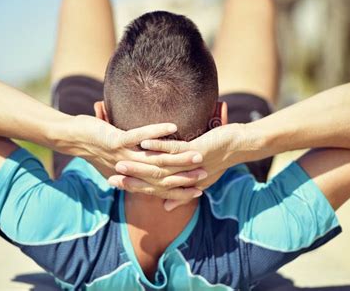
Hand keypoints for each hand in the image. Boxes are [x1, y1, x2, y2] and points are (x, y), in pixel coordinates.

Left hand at [57, 115, 206, 200]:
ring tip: (197, 153)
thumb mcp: (115, 165)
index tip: (200, 188)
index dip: (179, 189)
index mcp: (130, 177)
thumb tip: (144, 179)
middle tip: (206, 171)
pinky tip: (172, 127)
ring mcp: (122, 156)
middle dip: (185, 174)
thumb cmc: (95, 151)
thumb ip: (131, 172)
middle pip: (161, 175)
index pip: (159, 187)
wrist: (70, 139)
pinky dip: (156, 132)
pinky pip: (138, 136)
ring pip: (154, 159)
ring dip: (177, 156)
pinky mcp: (115, 141)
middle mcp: (128, 170)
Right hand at [108, 123, 250, 209]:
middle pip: (153, 180)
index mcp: (182, 184)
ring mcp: (189, 164)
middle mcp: (184, 178)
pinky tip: (145, 142)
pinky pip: (174, 149)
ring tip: (120, 161)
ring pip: (161, 166)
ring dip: (140, 164)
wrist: (239, 147)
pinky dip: (159, 145)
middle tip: (110, 176)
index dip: (134, 187)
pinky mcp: (197, 150)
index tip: (113, 184)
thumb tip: (166, 207)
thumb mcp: (199, 177)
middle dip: (131, 178)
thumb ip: (180, 191)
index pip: (154, 188)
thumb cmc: (217, 160)